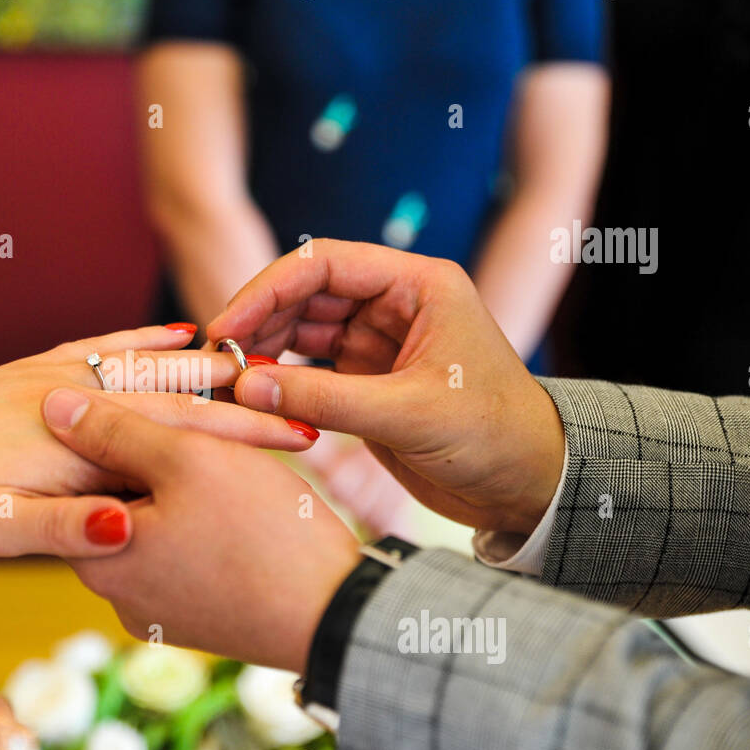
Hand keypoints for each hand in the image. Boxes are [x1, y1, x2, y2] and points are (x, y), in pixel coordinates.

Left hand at [0, 322, 317, 633]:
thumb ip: (65, 527)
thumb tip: (131, 526)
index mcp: (72, 436)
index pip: (178, 433)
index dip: (243, 438)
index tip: (303, 441)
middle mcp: (70, 391)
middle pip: (175, 390)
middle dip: (242, 398)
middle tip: (306, 401)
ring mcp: (53, 373)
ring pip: (148, 362)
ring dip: (206, 366)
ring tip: (264, 368)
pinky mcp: (37, 369)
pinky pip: (108, 347)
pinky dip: (148, 341)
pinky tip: (176, 336)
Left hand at [43, 387, 360, 671]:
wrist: (337, 619)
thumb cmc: (262, 533)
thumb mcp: (186, 460)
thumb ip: (115, 430)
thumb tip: (53, 406)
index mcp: (94, 555)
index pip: (82, 470)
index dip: (126, 425)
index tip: (164, 404)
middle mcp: (113, 594)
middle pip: (120, 497)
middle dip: (160, 458)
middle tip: (208, 430)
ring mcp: (155, 613)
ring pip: (158, 524)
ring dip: (187, 489)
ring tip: (234, 464)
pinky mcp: (194, 620)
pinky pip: (185, 556)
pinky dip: (207, 525)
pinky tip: (245, 507)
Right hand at [206, 239, 564, 535]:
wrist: (530, 486)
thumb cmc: (493, 435)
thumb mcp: (407, 414)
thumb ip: (323, 398)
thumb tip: (245, 383)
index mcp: (418, 285)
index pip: (324, 263)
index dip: (268, 290)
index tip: (227, 326)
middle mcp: (396, 305)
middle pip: (307, 294)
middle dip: (261, 322)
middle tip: (219, 360)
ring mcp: (380, 343)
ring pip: (304, 331)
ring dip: (267, 352)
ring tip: (231, 381)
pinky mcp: (369, 382)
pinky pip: (312, 371)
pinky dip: (283, 382)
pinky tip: (256, 398)